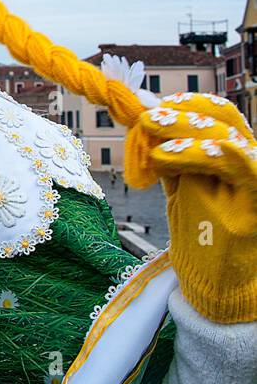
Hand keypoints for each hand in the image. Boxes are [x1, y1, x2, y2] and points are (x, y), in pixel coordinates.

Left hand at [125, 92, 256, 322]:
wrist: (217, 281)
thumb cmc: (198, 231)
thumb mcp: (180, 185)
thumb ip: (167, 155)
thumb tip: (139, 115)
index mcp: (235, 154)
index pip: (220, 114)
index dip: (189, 102)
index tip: (152, 103)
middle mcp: (251, 163)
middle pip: (224, 122)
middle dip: (181, 114)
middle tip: (145, 117)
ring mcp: (255, 185)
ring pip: (228, 141)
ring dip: (185, 132)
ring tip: (151, 134)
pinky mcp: (251, 210)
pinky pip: (239, 169)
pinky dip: (200, 155)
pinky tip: (166, 157)